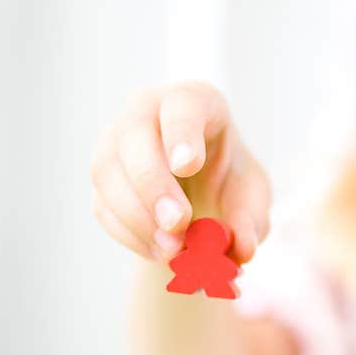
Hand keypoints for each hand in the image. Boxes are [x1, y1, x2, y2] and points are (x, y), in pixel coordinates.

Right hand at [90, 81, 270, 262]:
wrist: (201, 200)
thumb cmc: (229, 184)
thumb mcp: (251, 199)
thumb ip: (250, 221)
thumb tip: (242, 248)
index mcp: (196, 102)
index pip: (182, 103)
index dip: (181, 133)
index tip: (187, 166)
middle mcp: (149, 111)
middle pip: (135, 134)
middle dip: (153, 184)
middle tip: (178, 225)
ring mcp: (117, 142)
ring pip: (108, 171)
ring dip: (138, 216)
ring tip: (172, 250)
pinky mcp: (103, 179)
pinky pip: (103, 205)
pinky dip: (130, 234)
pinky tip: (158, 251)